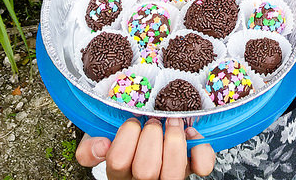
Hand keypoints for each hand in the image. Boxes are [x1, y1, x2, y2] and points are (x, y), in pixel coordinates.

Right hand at [75, 117, 215, 179]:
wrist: (157, 126)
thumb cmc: (131, 133)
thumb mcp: (106, 135)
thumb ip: (93, 144)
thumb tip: (102, 145)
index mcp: (120, 172)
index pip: (118, 162)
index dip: (126, 137)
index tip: (132, 122)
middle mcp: (145, 179)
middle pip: (146, 170)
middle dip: (151, 136)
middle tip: (153, 121)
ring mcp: (170, 176)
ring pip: (173, 174)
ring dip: (174, 141)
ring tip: (172, 123)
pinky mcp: (193, 167)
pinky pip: (202, 165)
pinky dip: (201, 150)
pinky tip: (192, 136)